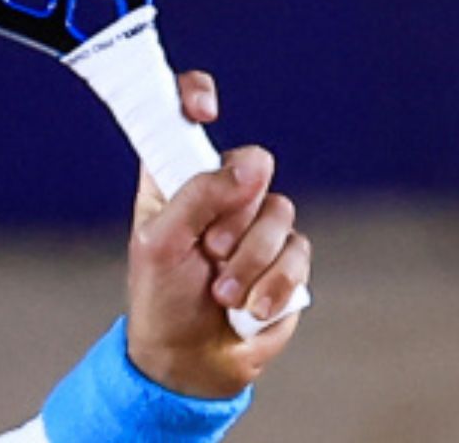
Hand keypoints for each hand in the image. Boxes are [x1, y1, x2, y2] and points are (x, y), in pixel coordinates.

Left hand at [125, 71, 310, 398]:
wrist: (193, 362)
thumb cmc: (162, 299)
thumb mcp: (160, 245)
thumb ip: (198, 196)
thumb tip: (252, 165)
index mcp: (177, 177)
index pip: (183, 115)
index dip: (195, 96)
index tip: (205, 112)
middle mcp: (220, 191)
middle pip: (253, 163)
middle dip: (235, 215)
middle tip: (210, 250)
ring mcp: (256, 222)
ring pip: (279, 211)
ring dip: (250, 260)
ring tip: (223, 292)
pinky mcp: (286, 255)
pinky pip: (298, 250)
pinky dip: (273, 283)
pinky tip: (250, 307)